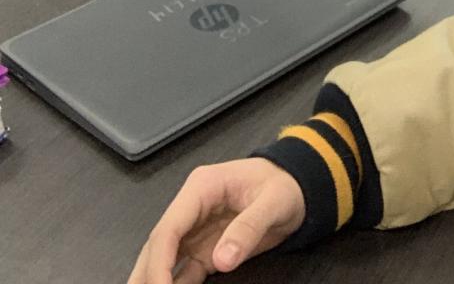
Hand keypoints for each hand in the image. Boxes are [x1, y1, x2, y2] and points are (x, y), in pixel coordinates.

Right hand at [127, 158, 305, 283]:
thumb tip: (222, 261)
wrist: (299, 185)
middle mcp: (192, 208)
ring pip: (165, 259)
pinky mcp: (206, 248)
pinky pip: (184, 271)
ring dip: (155, 280)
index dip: (159, 261)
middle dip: (148, 274)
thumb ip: (248, 228)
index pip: (169, 227)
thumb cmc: (286, 185)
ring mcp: (196, 230)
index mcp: (202, 188)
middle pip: (159, 244)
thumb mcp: (274, 202)